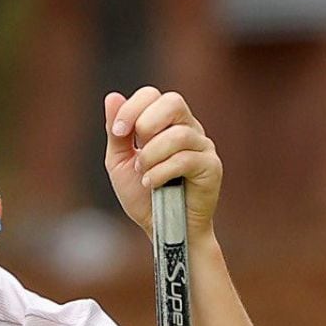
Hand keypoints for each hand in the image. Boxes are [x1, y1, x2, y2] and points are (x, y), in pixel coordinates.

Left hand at [104, 86, 220, 242]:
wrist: (161, 229)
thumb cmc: (143, 196)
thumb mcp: (120, 161)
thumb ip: (117, 131)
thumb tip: (113, 97)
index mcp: (166, 122)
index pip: (153, 95)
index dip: (132, 108)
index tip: (118, 132)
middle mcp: (188, 129)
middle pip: (173, 102)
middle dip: (146, 123)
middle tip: (137, 149)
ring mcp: (203, 147)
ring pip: (178, 134)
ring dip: (152, 155)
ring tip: (143, 174)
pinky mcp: (212, 167)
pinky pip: (186, 159)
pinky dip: (162, 172)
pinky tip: (152, 184)